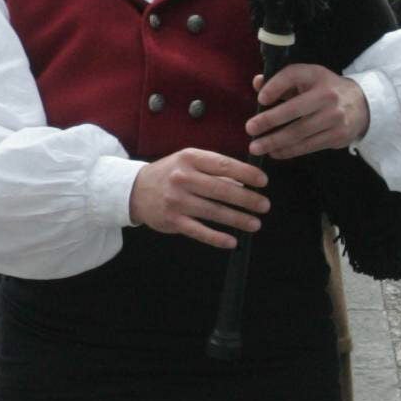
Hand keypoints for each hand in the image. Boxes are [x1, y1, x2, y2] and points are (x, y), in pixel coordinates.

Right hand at [129, 147, 268, 246]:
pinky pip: (199, 231)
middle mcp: (182, 178)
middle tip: (264, 205)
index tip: (263, 181)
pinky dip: (217, 238)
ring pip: (214, 212)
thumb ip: (214, 169)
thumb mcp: (188, 162)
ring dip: (238, 219)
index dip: (246, 174)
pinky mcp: (173, 220)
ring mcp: (177, 200)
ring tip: (255, 224)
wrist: (135, 190)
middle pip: (221, 190)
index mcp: (189, 158)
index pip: (224, 165)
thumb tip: (244, 182)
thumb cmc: (169, 173)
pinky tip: (232, 241)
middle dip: (247, 199)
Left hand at [247, 62, 368, 161]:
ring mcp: (334, 118)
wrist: (361, 104)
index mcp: (316, 76)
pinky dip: (289, 151)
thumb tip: (257, 83)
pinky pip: (308, 146)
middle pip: (294, 110)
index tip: (260, 99)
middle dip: (269, 121)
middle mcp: (327, 96)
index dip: (275, 87)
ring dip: (275, 141)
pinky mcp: (337, 136)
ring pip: (299, 133)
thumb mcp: (307, 78)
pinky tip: (274, 152)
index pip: (292, 76)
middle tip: (250, 129)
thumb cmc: (324, 89)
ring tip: (256, 147)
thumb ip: (281, 81)